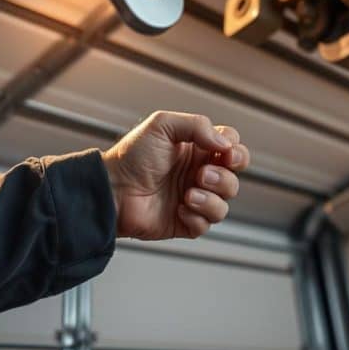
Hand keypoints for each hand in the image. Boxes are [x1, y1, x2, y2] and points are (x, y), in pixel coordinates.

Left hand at [102, 111, 250, 239]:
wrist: (112, 189)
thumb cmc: (132, 156)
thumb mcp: (163, 125)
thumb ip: (198, 125)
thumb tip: (225, 144)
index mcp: (197, 150)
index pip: (233, 148)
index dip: (236, 151)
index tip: (225, 153)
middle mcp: (198, 174)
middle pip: (234, 177)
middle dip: (225, 177)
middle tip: (202, 174)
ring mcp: (193, 198)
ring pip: (224, 203)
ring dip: (211, 198)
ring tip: (187, 193)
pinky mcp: (185, 222)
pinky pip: (207, 224)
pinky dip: (196, 216)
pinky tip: (179, 208)